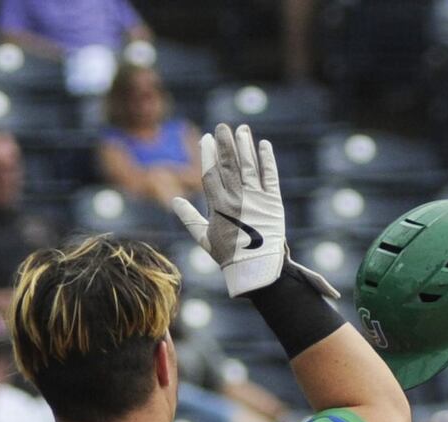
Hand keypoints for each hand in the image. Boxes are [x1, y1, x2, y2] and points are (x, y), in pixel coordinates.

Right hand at [172, 123, 287, 296]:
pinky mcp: (273, 202)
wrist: (256, 269)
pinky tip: (264, 145)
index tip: (206, 138)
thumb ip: (189, 218)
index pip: (210, 174)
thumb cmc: (228, 256)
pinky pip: (270, 176)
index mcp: (218, 207)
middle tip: (222, 126)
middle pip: (229, 165)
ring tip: (242, 129)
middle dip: (225, 143)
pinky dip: (267, 160)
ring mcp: (256, 200)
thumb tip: (173, 201)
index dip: (207, 155)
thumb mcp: (203, 238)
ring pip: (249, 166)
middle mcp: (236, 200)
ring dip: (245, 146)